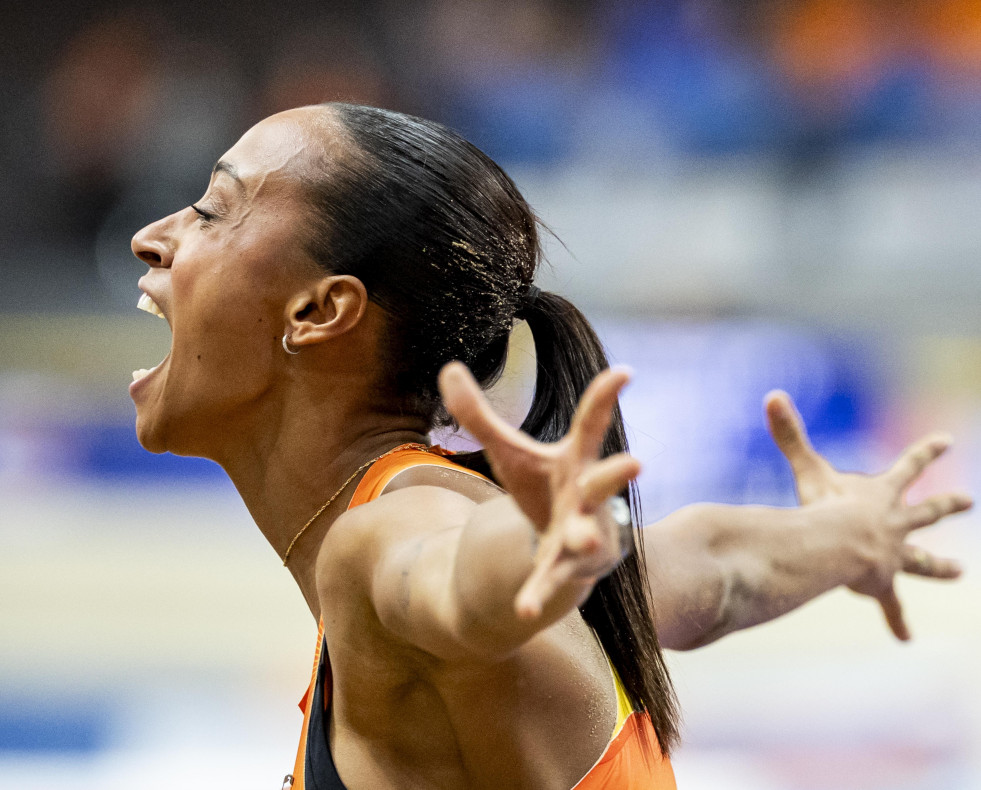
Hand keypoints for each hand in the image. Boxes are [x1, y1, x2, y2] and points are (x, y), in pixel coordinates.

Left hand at [438, 362, 640, 619]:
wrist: (563, 544)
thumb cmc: (542, 487)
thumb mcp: (509, 450)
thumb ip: (479, 414)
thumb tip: (448, 368)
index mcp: (576, 460)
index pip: (593, 424)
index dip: (606, 397)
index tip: (625, 371)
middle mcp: (588, 495)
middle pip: (604, 482)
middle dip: (617, 474)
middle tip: (636, 463)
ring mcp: (583, 532)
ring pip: (588, 535)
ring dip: (588, 538)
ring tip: (590, 541)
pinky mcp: (566, 567)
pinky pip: (552, 580)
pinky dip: (538, 594)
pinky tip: (522, 610)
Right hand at [765, 390, 972, 639]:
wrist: (841, 547)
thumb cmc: (826, 505)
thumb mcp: (808, 468)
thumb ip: (789, 434)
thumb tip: (771, 395)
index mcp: (882, 494)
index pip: (909, 466)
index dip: (927, 452)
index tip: (947, 440)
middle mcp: (895, 524)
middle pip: (926, 513)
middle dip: (945, 505)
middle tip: (968, 500)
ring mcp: (893, 555)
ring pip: (921, 560)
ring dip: (938, 566)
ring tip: (959, 573)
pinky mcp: (884, 583)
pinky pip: (892, 605)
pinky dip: (897, 620)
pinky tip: (906, 638)